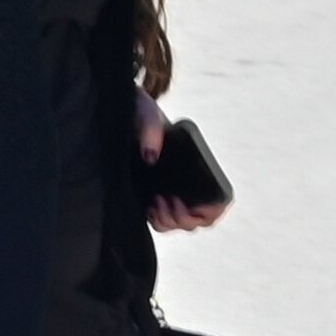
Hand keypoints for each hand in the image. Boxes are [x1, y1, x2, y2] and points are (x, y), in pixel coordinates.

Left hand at [137, 90, 229, 233]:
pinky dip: (159, 221)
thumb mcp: (144, 114)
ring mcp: (170, 191)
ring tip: (155, 203)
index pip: (218, 201)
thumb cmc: (137, 111)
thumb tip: (151, 156)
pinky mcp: (151, 197)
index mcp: (196, 164)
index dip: (207, 211)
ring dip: (170, 221)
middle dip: (182, 218)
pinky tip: (149, 208)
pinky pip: (163, 222)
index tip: (179, 200)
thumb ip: (149, 128)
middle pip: (197, 219)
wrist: (117, 113)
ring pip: (180, 224)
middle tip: (163, 202)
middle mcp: (187, 181)